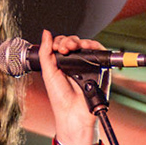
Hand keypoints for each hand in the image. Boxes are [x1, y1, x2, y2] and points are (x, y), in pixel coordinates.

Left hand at [38, 29, 102, 144]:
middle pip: (74, 42)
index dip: (59, 42)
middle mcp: (75, 63)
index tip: (56, 49)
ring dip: (79, 41)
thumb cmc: (60, 98)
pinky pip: (99, 51)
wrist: (73, 111)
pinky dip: (93, 45)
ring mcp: (88, 65)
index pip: (62, 44)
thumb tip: (46, 33)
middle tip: (63, 49)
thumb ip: (45, 52)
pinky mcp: (100, 68)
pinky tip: (84, 47)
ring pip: (86, 45)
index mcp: (62, 64)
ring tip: (72, 47)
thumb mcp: (48, 72)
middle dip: (68, 41)